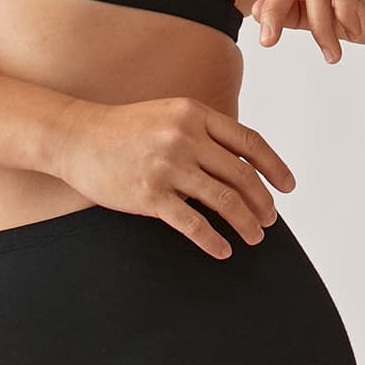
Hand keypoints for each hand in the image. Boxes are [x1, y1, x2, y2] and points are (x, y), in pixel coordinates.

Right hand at [50, 94, 295, 259]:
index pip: (249, 141)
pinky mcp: (150, 195)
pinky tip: (223, 250)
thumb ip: (204, 132)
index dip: (274, 166)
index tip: (288, 187)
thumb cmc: (124, 129)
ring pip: (224, 200)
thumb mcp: (169, 115)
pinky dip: (213, 240)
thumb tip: (241, 162)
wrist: (76, 138)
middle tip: (269, 220)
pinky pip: (193, 224)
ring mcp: (168, 167)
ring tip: (255, 237)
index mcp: (194, 114)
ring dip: (246, 223)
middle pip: (241, 175)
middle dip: (262, 202)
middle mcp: (184, 137)